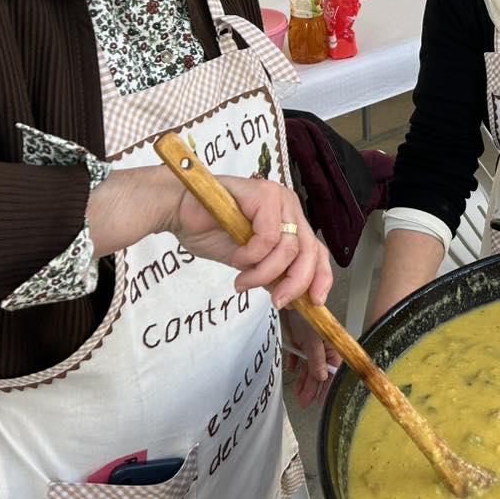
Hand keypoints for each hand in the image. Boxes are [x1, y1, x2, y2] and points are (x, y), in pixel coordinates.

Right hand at [174, 176, 332, 307]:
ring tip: (243, 279)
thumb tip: (293, 297)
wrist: (179, 211)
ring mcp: (279, 198)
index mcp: (289, 221)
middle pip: (310, 251)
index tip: (315, 303)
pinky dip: (252, 255)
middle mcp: (289, 207)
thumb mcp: (248, 262)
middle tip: (277, 301)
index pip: (317, 251)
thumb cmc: (209, 231)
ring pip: (288, 248)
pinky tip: (237, 257)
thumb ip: (272, 272)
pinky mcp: (265, 194)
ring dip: (264, 272)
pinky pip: (269, 237)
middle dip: (294, 283)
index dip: (320, 278)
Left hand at [282, 310, 341, 407]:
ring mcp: (309, 344)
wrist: (287, 298)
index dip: (330, 385)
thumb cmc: (305, 312)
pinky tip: (291, 371)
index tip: (325, 400)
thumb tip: (322, 376)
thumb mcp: (313, 337)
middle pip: (320, 371)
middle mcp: (322, 346)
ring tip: (298, 395)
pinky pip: (297, 357)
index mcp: (331, 344)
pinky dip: (294, 365)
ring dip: (303, 381)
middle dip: (313, 388)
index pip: (334, 369)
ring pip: (308, 367)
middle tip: (307, 402)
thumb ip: (317, 357)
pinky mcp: (297, 341)